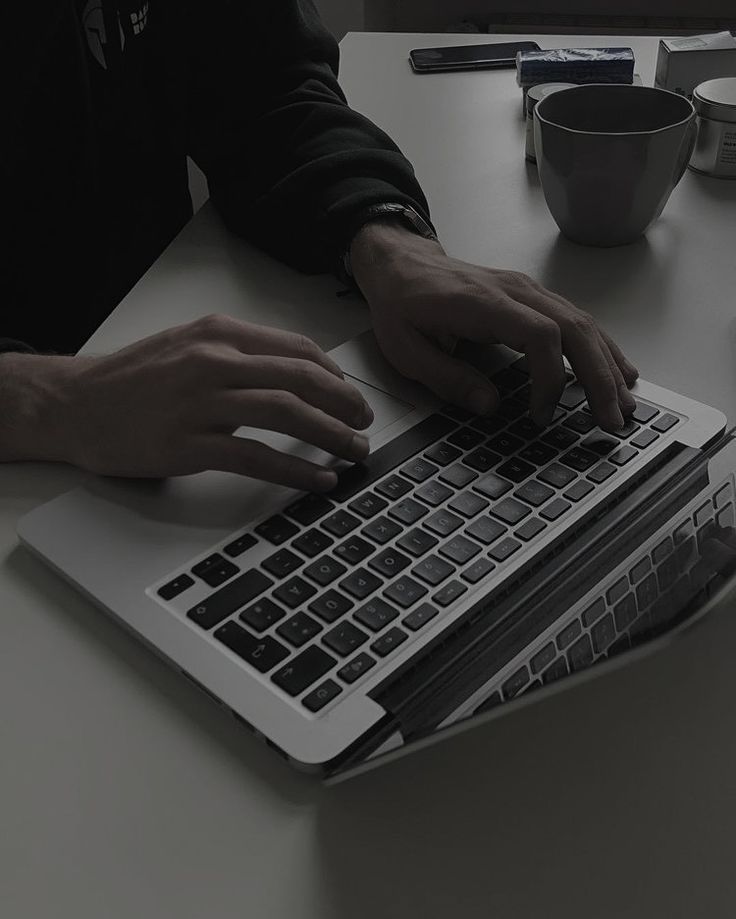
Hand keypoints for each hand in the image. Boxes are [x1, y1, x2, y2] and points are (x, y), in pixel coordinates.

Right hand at [3, 315, 372, 490]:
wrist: (75, 404)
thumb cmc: (134, 379)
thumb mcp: (189, 347)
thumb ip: (240, 355)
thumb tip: (296, 378)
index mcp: (220, 333)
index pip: (297, 349)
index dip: (336, 375)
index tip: (352, 396)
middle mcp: (214, 361)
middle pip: (301, 378)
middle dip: (345, 404)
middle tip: (365, 424)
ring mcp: (200, 402)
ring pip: (286, 413)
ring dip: (331, 435)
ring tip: (355, 452)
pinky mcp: (187, 444)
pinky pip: (256, 457)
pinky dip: (296, 470)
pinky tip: (319, 480)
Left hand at [350, 221, 638, 431]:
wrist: (401, 263)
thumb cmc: (402, 304)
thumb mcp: (405, 349)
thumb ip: (447, 378)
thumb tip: (489, 406)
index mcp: (483, 302)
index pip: (540, 335)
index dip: (550, 377)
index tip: (542, 413)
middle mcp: (515, 291)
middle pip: (574, 329)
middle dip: (599, 377)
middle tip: (612, 419)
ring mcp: (527, 291)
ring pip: (583, 323)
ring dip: (608, 364)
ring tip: (626, 403)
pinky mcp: (531, 297)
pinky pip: (576, 320)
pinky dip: (600, 348)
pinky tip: (618, 370)